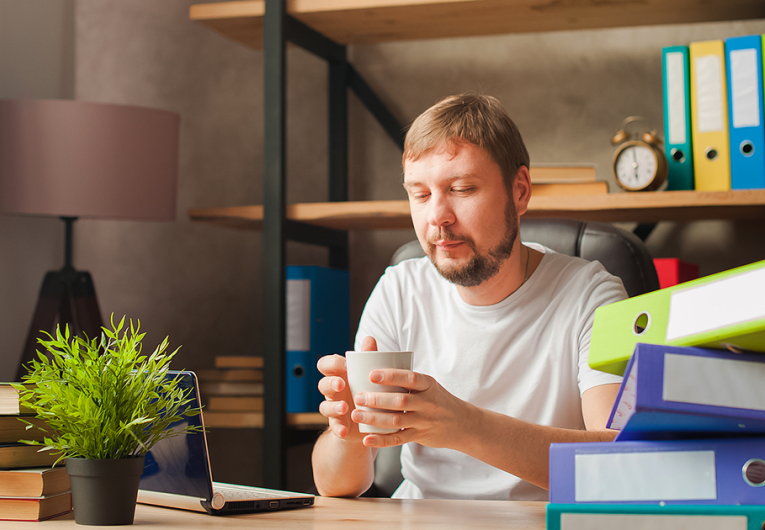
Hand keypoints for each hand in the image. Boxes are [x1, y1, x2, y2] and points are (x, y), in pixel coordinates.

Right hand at [317, 336, 377, 440]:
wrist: (369, 421)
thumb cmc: (367, 392)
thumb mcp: (368, 375)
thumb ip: (367, 358)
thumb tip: (370, 339)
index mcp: (340, 375)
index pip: (325, 364)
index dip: (331, 363)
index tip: (344, 365)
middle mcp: (334, 391)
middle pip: (322, 384)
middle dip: (330, 383)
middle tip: (341, 384)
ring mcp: (334, 408)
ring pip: (324, 406)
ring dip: (333, 406)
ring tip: (344, 407)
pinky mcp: (338, 424)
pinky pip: (333, 426)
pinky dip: (338, 428)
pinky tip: (344, 431)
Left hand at [350, 368, 474, 449]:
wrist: (462, 423)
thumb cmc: (437, 399)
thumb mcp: (429, 385)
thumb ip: (408, 379)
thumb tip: (375, 363)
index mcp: (428, 385)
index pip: (410, 378)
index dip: (391, 376)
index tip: (371, 374)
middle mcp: (427, 403)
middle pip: (401, 401)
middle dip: (377, 399)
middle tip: (359, 397)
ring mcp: (424, 421)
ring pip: (397, 420)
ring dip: (374, 419)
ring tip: (357, 415)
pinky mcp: (420, 436)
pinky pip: (399, 439)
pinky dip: (382, 440)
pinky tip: (367, 439)